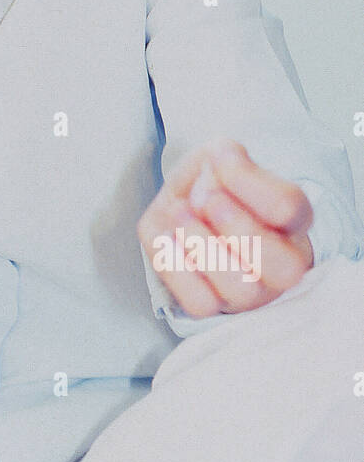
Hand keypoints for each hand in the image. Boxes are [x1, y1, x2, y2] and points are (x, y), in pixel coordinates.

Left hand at [137, 139, 313, 316]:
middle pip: (283, 265)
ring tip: (178, 212)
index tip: (219, 158)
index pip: (288, 207)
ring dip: (203, 246)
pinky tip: (168, 239)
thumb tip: (223, 159)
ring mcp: (252, 290)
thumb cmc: (211, 184)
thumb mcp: (219, 156)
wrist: (183, 208)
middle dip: (237, 226)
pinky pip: (201, 302)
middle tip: (204, 197)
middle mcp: (283, 262)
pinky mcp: (214, 304)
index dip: (248, 182)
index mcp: (293, 218)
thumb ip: (225, 156)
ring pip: (242, 289)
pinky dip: (178, 268)